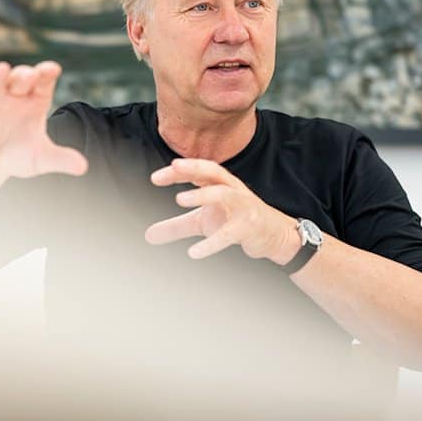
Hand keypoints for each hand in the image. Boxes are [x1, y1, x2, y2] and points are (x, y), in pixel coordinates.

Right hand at [0, 61, 87, 181]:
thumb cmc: (19, 157)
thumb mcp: (41, 159)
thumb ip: (61, 159)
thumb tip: (83, 167)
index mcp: (35, 102)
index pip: (43, 83)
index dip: (46, 74)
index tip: (52, 69)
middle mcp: (14, 97)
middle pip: (19, 79)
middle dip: (24, 75)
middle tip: (30, 75)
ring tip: (1, 70)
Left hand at [145, 158, 297, 261]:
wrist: (273, 236)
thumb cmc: (236, 221)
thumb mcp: (202, 222)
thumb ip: (176, 226)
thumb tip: (148, 235)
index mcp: (220, 184)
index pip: (199, 170)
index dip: (179, 171)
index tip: (156, 178)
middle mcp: (232, 190)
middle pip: (213, 171)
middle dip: (192, 168)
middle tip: (172, 168)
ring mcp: (243, 207)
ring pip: (223, 194)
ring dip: (202, 194)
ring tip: (179, 199)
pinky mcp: (249, 227)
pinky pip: (229, 234)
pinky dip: (211, 243)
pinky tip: (194, 252)